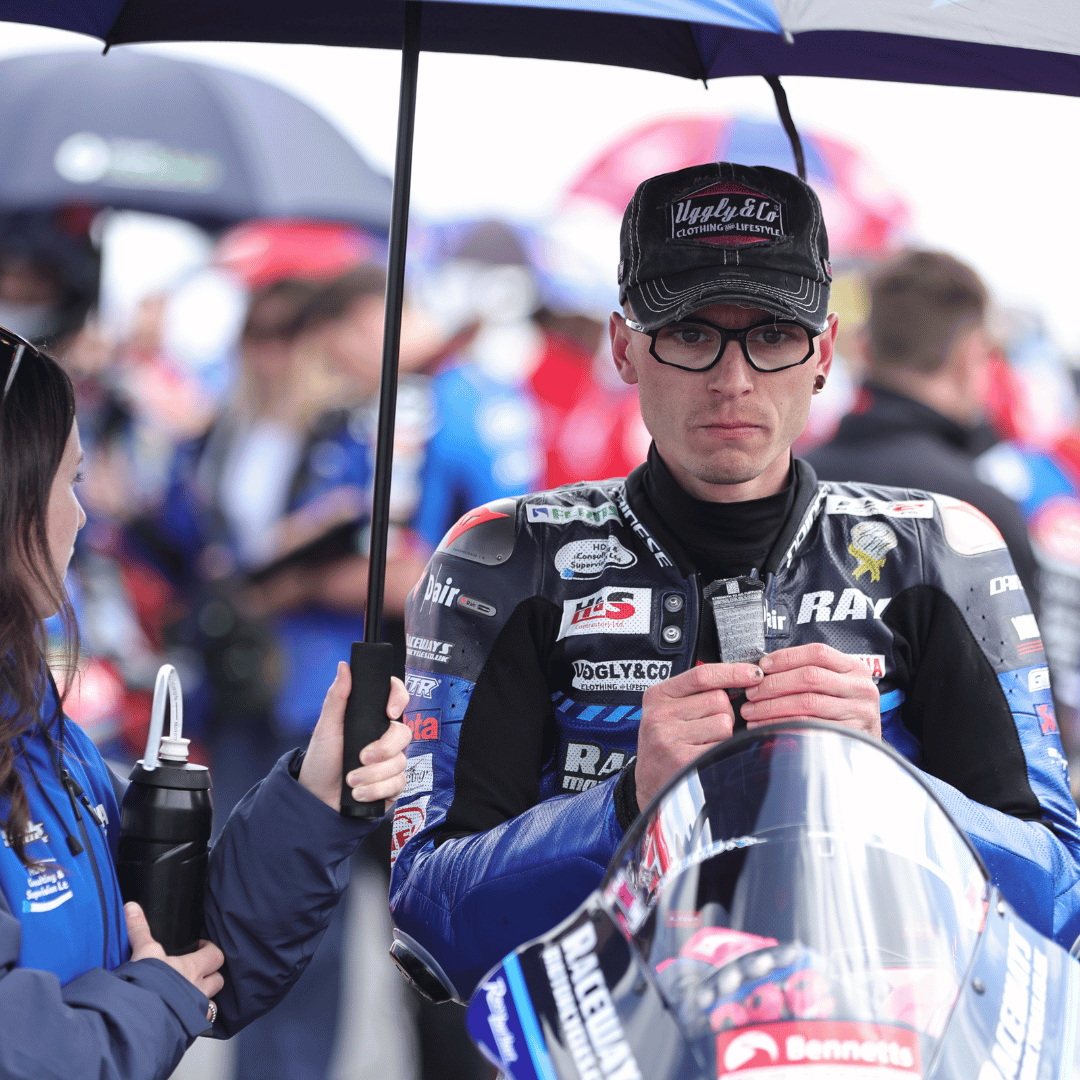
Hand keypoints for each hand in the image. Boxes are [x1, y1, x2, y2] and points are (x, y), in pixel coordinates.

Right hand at [125, 901, 223, 1016]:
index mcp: (192, 969)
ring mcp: (194, 1012)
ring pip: (211, 1004)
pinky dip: (192, 1019)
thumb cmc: (144, 986)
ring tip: (191, 996)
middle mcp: (198, 990)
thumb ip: (138, 929)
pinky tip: (181, 1017)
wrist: (137, 1021)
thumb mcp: (142, 953)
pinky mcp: (186, 1030)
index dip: (210, 950)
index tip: (201, 947)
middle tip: (198, 972)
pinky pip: (198, 1025)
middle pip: (218, 980)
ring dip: (203, 1000)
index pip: (215, 955)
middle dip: (211, 976)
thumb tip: (131, 907)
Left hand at [298, 661, 412, 809]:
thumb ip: (337, 697)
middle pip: (403, 733)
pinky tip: (360, 793)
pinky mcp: (392, 785)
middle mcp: (385, 737)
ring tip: (351, 781)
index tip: (389, 712)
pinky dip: (376, 790)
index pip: (397, 698)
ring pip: (400, 762)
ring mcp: (391, 761)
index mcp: (371, 718)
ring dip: (373, 774)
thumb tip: (344, 666)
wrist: (317, 797)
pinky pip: (398, 784)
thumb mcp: (326, 727)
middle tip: (361, 757)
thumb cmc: (322, 759)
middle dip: (383, 749)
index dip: (399, 699)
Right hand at [635, 662, 763, 810]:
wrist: (648, 784)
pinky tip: (704, 755)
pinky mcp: (683, 759)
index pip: (702, 675)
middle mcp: (660, 714)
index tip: (754, 673)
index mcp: (658, 695)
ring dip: (722, 735)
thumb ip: (696, 693)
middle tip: (705, 728)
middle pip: (718, 700)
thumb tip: (740, 678)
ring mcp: (670, 737)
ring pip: (724, 723)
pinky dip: (721, 750)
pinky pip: (722, 745)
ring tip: (701, 743)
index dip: (733, 672)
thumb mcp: (668, 711)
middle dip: (723, 713)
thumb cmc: (664, 745)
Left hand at [740, 643, 879, 736]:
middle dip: (773, 684)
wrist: (867, 747)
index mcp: (855, 668)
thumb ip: (811, 672)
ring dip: (771, 706)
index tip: (762, 666)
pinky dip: (781, 724)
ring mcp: (858, 712)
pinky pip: (808, 726)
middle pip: (809, 677)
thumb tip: (765, 670)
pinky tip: (764, 726)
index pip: (817, 652)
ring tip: (751, 711)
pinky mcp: (848, 735)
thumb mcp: (837, 685)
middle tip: (751, 692)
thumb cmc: (843, 711)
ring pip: (806, 703)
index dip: (786, 657)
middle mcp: (860, 687)